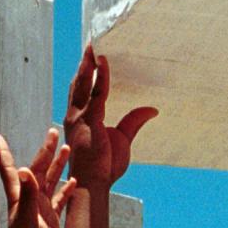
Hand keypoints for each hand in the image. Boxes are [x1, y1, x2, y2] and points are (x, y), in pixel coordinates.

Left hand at [0, 128, 73, 227]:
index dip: (3, 153)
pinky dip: (66, 188)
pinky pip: (60, 199)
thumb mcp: (29, 221)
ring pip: (50, 181)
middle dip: (45, 151)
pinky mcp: (51, 220)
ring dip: (58, 166)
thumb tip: (27, 169)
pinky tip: (74, 181)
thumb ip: (28, 196)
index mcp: (19, 198)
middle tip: (54, 131)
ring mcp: (40, 210)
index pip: (10, 170)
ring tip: (67, 149)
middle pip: (36, 169)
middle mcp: (28, 201)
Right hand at [63, 47, 154, 191]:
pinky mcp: (88, 120)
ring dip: (88, 63)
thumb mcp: (122, 139)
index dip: (84, 73)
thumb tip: (152, 109)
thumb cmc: (104, 166)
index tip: (89, 57)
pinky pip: (96, 93)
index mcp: (80, 118)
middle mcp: (75, 115)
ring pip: (83, 83)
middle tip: (90, 43)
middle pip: (79, 82)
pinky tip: (104, 61)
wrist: (94, 184)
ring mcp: (79, 117)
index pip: (81, 90)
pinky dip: (100, 76)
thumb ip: (133, 121)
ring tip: (93, 45)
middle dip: (84, 62)